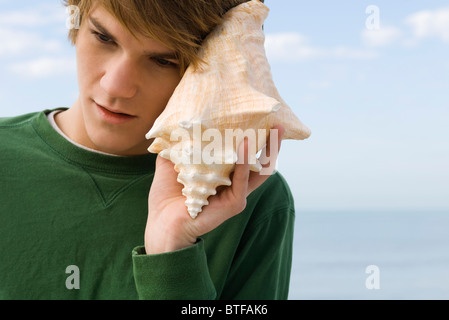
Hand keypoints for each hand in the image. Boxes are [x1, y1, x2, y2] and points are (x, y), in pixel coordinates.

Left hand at [144, 125, 284, 253]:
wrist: (162, 223)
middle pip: (259, 162)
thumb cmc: (167, 197)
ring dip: (269, 150)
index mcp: (223, 176)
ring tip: (275, 130)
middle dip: (271, 143)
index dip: (253, 139)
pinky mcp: (234, 204)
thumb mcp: (170, 164)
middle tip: (279, 123)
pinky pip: (242, 180)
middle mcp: (234, 184)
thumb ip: (177, 146)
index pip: (244, 155)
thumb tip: (174, 124)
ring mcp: (236, 195)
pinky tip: (246, 144)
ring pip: (259, 171)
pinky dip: (244, 161)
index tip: (259, 118)